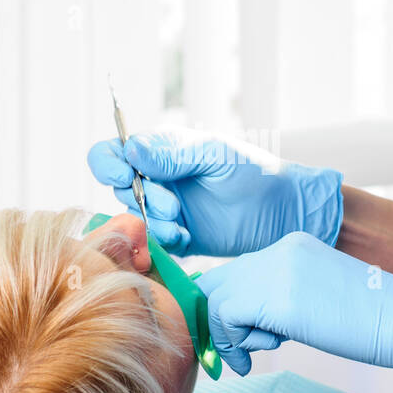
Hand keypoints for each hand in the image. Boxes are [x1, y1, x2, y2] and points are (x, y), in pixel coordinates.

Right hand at [87, 128, 342, 256]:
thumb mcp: (214, 155)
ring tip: (181, 224)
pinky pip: (152, 243)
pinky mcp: (177, 236)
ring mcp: (166, 209)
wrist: (285, 212)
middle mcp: (158, 179)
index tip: (125, 175)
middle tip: (173, 205)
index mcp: (162, 151)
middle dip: (141, 199)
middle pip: (120, 189)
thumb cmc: (255, 173)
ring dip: (152, 223)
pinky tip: (187, 237)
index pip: (111, 153)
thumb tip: (131, 149)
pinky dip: (163, 241)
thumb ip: (173, 154)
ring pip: (133, 219)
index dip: (108, 164)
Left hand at [196, 231, 392, 380]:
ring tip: (256, 353)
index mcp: (292, 247)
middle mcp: (280, 250)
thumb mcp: (318, 299)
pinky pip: (227, 317)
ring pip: (216, 299)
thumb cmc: (372, 322)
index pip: (236, 271)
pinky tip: (258, 357)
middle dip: (216, 321)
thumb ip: (282, 299)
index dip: (225, 306)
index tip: (235, 337)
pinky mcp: (278, 299)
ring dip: (227, 335)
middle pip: (217, 280)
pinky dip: (233, 343)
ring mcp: (278, 271)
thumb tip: (245, 323)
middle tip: (233, 353)